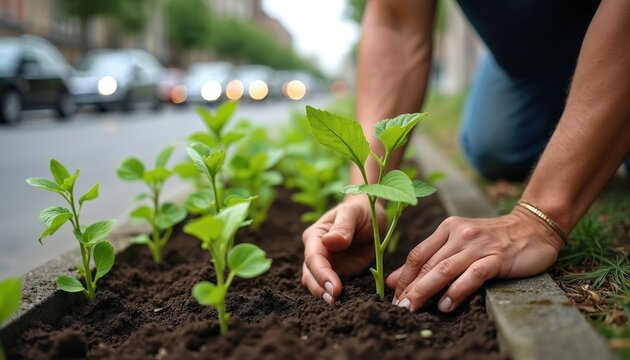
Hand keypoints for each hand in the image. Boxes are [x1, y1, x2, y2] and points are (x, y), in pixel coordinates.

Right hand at [301, 196, 385, 303]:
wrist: (372, 216)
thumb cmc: (361, 210)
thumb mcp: (354, 213)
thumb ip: (343, 226)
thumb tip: (329, 241)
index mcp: (316, 236)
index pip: (313, 258)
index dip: (322, 274)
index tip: (335, 288)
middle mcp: (316, 251)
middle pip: (310, 275)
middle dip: (320, 289)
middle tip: (335, 300)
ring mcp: (326, 264)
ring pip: (316, 284)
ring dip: (324, 295)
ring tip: (337, 305)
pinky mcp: (338, 273)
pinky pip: (331, 287)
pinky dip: (335, 295)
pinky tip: (345, 303)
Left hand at [386, 206, 563, 311]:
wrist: (534, 227)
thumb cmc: (493, 239)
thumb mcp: (458, 243)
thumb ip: (429, 258)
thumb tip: (394, 280)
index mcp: (447, 229)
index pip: (417, 254)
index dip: (403, 277)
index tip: (395, 297)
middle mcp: (460, 234)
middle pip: (428, 263)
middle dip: (411, 287)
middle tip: (400, 307)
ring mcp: (479, 245)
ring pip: (445, 269)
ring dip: (426, 290)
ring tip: (414, 308)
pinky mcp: (498, 257)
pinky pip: (473, 274)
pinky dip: (457, 290)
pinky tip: (446, 305)